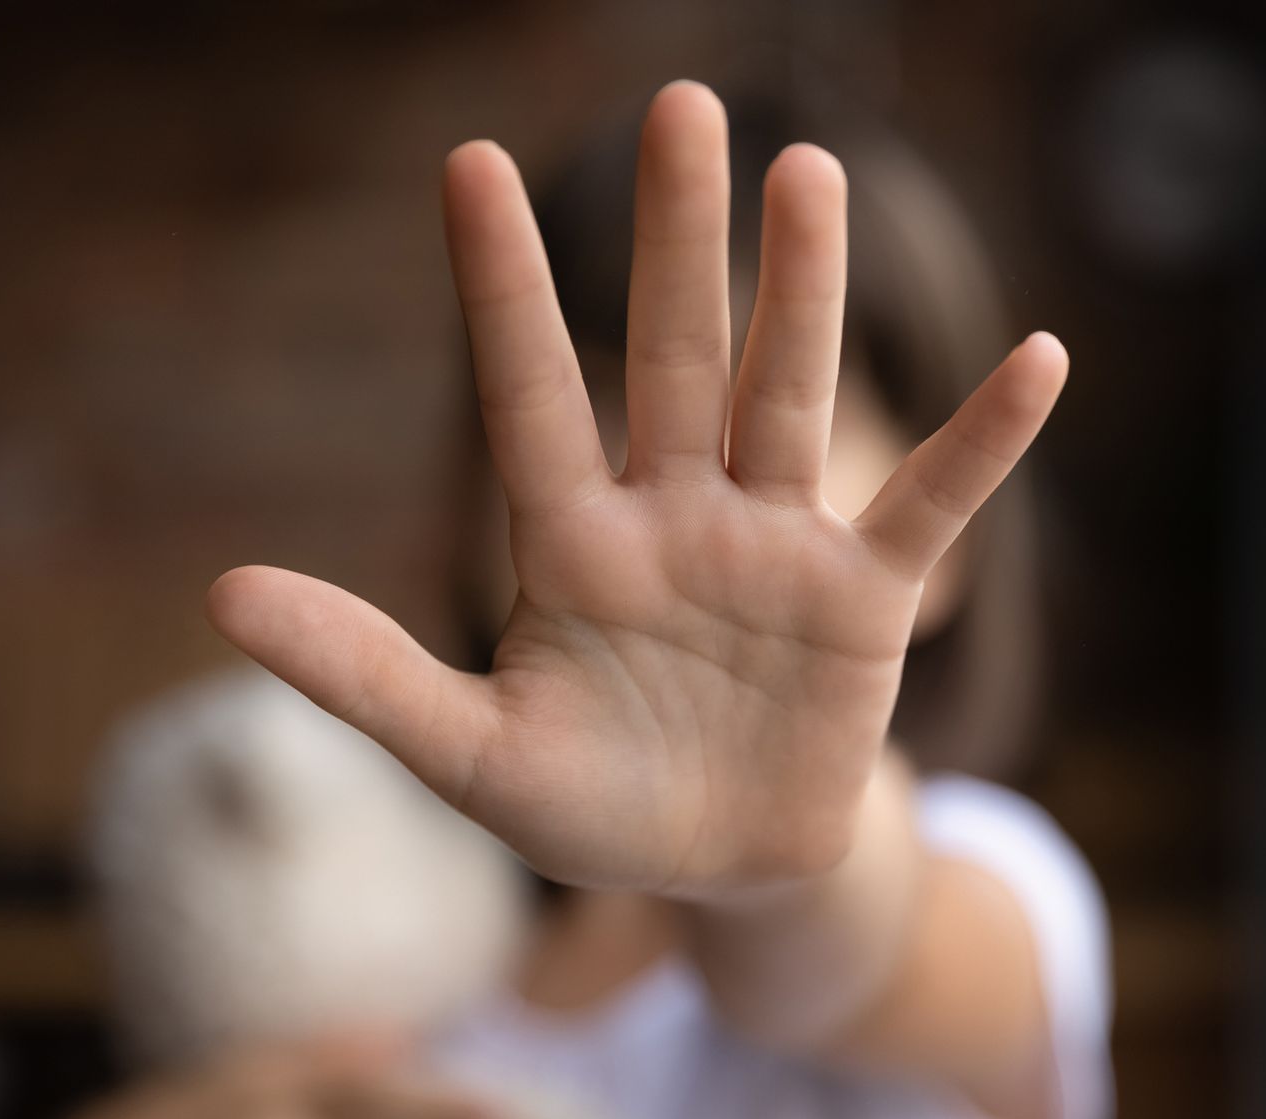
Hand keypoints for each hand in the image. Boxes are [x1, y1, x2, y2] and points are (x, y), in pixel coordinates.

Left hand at [207, 81, 1067, 896]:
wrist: (719, 868)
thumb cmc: (590, 808)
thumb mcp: (471, 755)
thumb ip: (366, 673)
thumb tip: (225, 591)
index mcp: (572, 546)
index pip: (529, 397)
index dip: (504, 289)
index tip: (472, 164)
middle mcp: (675, 517)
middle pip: (673, 357)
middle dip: (677, 239)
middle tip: (681, 104)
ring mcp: (774, 548)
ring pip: (786, 395)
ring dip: (802, 293)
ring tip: (806, 171)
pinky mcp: (863, 602)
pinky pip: (928, 507)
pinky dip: (983, 444)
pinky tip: (1040, 360)